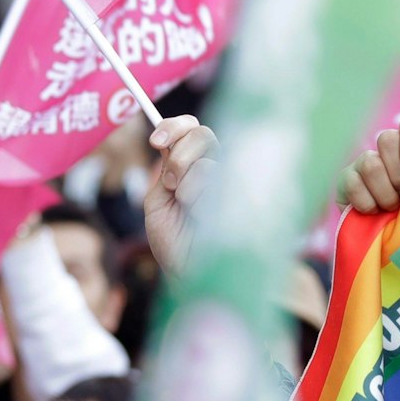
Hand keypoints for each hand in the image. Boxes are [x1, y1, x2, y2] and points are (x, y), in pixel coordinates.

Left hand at [142, 115, 218, 275]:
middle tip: (170, 184)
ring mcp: (232, 183)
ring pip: (209, 159)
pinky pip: (219, 177)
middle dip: (179, 155)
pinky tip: (201, 216)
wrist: (190, 274)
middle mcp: (215, 170)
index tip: (154, 141)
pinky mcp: (245, 196)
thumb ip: (164, 169)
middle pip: (203, 133)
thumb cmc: (175, 243)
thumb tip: (166, 140)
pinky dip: (200, 196)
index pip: (190, 128)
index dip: (173, 126)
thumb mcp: (158, 201)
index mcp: (192, 167)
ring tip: (187, 208)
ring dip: (186, 182)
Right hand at [337, 113, 399, 214]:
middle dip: (398, 174)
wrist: (394, 238)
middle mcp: (389, 147)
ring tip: (392, 206)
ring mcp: (365, 160)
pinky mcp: (346, 178)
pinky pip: (352, 183)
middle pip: (387, 139)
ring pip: (371, 164)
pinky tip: (374, 211)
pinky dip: (367, 203)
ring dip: (385, 192)